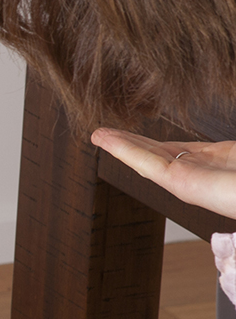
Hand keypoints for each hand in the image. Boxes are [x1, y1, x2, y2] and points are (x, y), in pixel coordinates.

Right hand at [91, 129, 235, 218]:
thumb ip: (231, 150)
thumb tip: (232, 144)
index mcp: (221, 166)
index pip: (180, 152)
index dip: (155, 142)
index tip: (135, 133)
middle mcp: (203, 177)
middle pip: (159, 157)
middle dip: (131, 144)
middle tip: (104, 133)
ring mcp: (191, 183)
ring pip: (148, 161)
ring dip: (120, 146)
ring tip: (97, 135)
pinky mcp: (183, 185)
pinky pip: (148, 164)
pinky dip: (124, 150)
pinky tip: (106, 139)